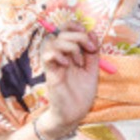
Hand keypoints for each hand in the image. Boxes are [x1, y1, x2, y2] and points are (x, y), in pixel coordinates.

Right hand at [41, 20, 99, 136]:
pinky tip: (68, 64)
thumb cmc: (81, 92)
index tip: (90, 38)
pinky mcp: (50, 74)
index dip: (76, 26)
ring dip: (70, 46)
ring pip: (52, 41)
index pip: (66, 28)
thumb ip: (92, 52)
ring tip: (78, 61)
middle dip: (78, 36)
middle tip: (90, 49)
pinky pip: (47, 56)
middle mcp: (59, 55)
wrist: (75, 113)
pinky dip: (58, 54)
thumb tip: (92, 32)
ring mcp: (53, 64)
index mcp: (69, 52)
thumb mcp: (92, 69)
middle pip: (60, 31)